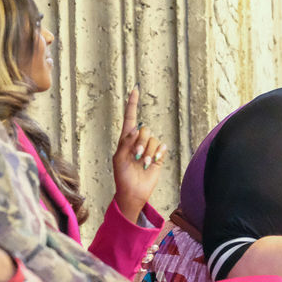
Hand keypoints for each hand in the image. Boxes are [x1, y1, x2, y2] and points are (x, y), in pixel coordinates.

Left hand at [112, 86, 166, 221]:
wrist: (133, 192)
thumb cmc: (122, 176)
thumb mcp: (119, 159)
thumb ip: (126, 143)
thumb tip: (135, 129)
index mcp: (126, 139)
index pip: (130, 117)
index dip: (132, 103)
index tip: (135, 89)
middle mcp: (138, 141)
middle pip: (144, 129)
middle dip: (141, 143)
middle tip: (137, 156)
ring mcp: (149, 148)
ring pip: (153, 139)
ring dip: (149, 152)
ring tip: (144, 164)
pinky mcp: (158, 156)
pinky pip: (162, 147)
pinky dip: (158, 154)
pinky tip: (153, 162)